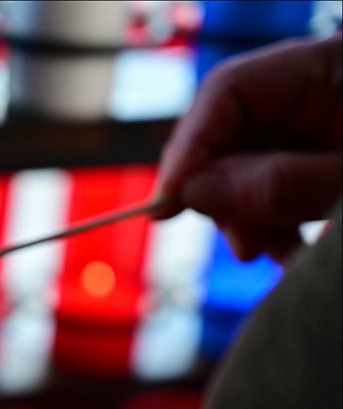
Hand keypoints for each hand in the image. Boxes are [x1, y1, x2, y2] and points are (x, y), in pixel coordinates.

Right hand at [156, 32, 341, 260]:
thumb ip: (283, 183)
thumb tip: (194, 192)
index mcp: (329, 67)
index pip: (227, 89)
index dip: (190, 145)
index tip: (169, 199)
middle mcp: (312, 91)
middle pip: (229, 134)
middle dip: (222, 193)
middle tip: (239, 241)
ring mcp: (312, 128)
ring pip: (244, 169)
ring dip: (247, 219)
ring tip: (273, 254)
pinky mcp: (315, 162)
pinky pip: (271, 189)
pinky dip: (271, 225)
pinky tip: (287, 250)